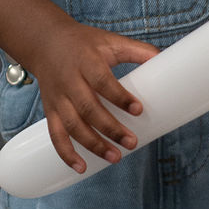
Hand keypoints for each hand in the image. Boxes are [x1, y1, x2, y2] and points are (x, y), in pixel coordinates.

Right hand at [27, 21, 158, 172]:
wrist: (44, 42)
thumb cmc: (82, 43)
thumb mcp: (109, 41)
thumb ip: (136, 50)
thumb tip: (163, 58)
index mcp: (86, 62)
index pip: (102, 81)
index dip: (119, 97)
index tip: (138, 110)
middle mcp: (69, 81)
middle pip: (88, 108)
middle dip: (110, 129)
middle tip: (132, 143)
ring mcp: (58, 98)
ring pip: (72, 125)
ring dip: (93, 145)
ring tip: (115, 158)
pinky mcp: (50, 110)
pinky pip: (55, 135)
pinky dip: (66, 154)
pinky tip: (81, 168)